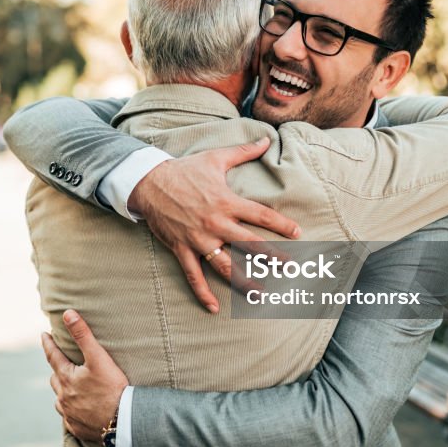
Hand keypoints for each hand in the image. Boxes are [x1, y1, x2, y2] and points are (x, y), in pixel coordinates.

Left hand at [41, 310, 128, 443]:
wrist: (123, 421)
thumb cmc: (112, 388)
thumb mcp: (98, 358)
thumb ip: (82, 335)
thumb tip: (67, 314)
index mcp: (66, 378)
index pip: (52, 356)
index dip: (48, 343)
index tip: (43, 335)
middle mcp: (63, 397)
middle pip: (55, 378)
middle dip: (57, 369)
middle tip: (61, 362)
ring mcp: (69, 414)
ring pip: (60, 399)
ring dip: (62, 391)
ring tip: (69, 387)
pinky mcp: (77, 428)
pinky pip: (69, 417)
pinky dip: (71, 410)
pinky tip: (79, 410)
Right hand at [127, 137, 300, 312]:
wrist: (149, 182)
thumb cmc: (185, 170)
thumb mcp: (215, 158)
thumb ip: (243, 152)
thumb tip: (266, 139)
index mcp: (227, 202)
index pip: (261, 215)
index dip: (281, 224)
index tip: (298, 233)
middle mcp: (216, 223)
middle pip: (250, 244)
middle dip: (272, 257)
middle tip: (290, 267)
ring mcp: (198, 238)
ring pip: (225, 265)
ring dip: (243, 280)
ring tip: (260, 293)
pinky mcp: (182, 248)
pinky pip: (193, 275)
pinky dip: (203, 292)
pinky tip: (213, 307)